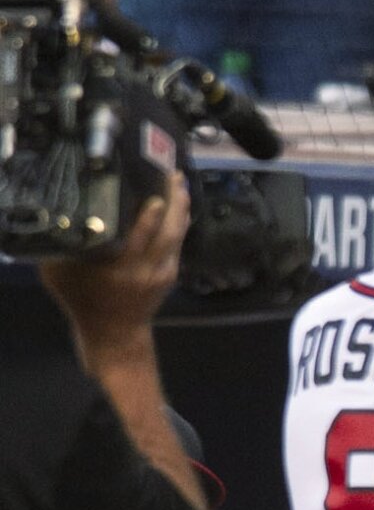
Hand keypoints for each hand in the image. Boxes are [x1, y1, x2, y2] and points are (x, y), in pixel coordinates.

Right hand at [39, 174, 190, 350]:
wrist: (114, 334)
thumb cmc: (83, 300)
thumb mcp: (60, 276)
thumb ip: (60, 248)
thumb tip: (56, 214)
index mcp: (120, 269)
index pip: (140, 239)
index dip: (150, 217)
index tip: (155, 195)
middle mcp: (145, 270)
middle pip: (168, 233)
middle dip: (175, 203)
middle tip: (173, 175)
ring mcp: (161, 273)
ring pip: (177, 237)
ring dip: (181, 208)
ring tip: (179, 181)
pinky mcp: (170, 275)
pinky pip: (178, 243)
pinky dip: (179, 222)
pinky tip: (178, 204)